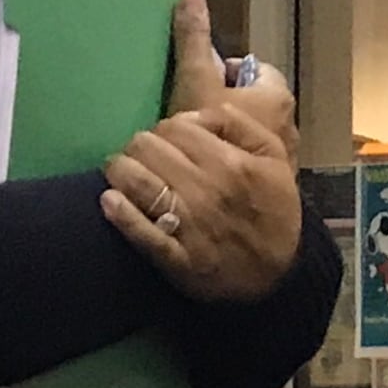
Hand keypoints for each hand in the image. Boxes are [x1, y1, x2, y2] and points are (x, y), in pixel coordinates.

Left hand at [105, 0, 306, 301]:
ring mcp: (189, 225)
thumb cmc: (273, 209)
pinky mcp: (174, 258)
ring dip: (120, 171)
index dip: (166, 128)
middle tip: (143, 155)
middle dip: (141, 146)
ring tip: (121, 172)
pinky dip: (118, 212)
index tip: (167, 138)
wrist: (278, 275)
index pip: (177, 125)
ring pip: (135, 181)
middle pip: (149, 147)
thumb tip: (199, 111)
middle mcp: (207, 190)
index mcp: (232, 161)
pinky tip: (109, 201)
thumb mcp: (275, 157)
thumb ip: (239, 124)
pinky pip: (136, 229)